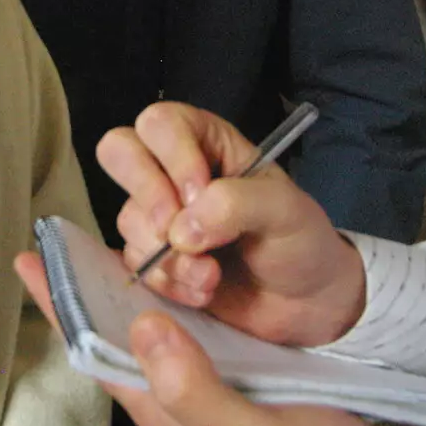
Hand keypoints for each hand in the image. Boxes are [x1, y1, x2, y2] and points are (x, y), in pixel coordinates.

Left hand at [13, 258, 390, 425]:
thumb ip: (195, 391)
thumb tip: (144, 326)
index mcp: (165, 413)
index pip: (94, 351)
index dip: (61, 304)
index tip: (30, 256)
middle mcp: (173, 402)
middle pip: (112, 337)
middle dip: (87, 288)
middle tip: (68, 237)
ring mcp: (202, 392)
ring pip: (147, 333)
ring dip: (130, 286)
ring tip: (115, 243)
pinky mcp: (234, 382)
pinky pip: (186, 334)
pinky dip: (174, 297)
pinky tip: (181, 274)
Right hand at [99, 102, 366, 348]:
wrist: (306, 302)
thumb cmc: (299, 240)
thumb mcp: (283, 211)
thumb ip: (235, 205)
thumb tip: (179, 229)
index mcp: (207, 140)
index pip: (160, 123)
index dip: (172, 158)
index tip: (199, 196)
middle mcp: (174, 169)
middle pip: (119, 152)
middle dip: (147, 196)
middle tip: (176, 233)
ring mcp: (160, 214)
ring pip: (127, 217)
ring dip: (167, 255)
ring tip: (212, 276)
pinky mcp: (154, 257)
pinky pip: (134, 262)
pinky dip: (168, 282)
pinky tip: (204, 291)